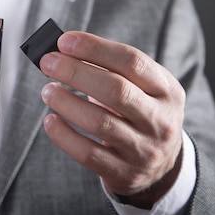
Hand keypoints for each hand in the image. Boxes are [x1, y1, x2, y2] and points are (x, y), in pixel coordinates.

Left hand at [39, 31, 184, 207]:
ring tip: (47, 91)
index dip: (95, 48)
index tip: (64, 41)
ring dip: (66, 103)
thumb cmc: (139, 114)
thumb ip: (109, 69)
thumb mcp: (140, 89)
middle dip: (76, 72)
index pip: (132, 61)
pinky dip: (63, 135)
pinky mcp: (125, 173)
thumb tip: (62, 53)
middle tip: (47, 63)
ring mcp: (144, 149)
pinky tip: (50, 121)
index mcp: (166, 90)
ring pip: (100, 122)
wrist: (161, 167)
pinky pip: (88, 153)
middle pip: (116, 90)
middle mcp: (161, 120)